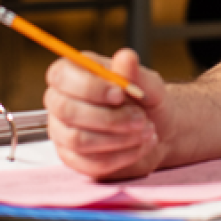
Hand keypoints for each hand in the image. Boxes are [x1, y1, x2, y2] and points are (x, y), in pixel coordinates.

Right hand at [44, 48, 170, 179]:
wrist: (159, 131)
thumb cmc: (148, 102)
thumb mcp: (149, 85)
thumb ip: (136, 74)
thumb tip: (125, 57)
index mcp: (75, 73)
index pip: (61, 76)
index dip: (89, 86)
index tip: (119, 94)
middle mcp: (61, 101)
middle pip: (66, 109)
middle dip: (109, 118)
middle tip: (140, 118)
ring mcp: (63, 132)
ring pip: (78, 139)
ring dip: (118, 138)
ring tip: (145, 131)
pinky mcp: (72, 158)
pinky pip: (89, 163)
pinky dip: (121, 156)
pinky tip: (138, 146)